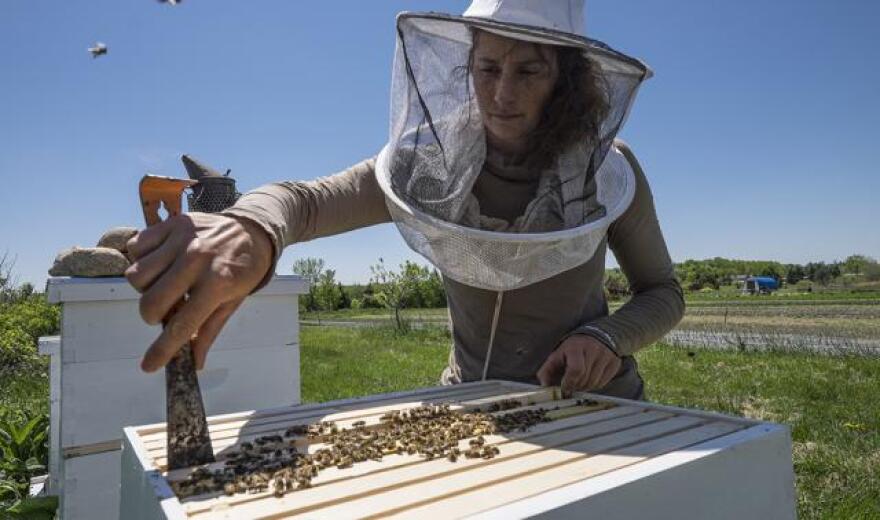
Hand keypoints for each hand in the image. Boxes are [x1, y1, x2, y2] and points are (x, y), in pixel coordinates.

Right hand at [125, 213, 273, 372]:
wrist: (252, 229)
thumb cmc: (243, 269)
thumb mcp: (233, 301)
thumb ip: (209, 331)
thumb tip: (194, 364)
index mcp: (217, 284)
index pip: (182, 325)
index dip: (162, 350)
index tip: (148, 366)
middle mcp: (197, 260)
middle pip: (150, 302)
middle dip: (152, 316)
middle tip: (166, 310)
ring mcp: (182, 239)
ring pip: (136, 276)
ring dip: (146, 287)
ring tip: (165, 283)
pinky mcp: (171, 223)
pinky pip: (136, 247)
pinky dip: (142, 258)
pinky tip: (161, 262)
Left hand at [536, 335, 621, 395]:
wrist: (598, 334)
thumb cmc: (574, 347)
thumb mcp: (558, 353)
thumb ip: (548, 368)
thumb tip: (544, 385)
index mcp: (576, 347)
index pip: (576, 370)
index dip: (569, 383)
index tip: (564, 389)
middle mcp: (593, 351)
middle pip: (584, 379)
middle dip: (575, 386)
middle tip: (570, 386)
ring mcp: (606, 357)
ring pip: (594, 383)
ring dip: (584, 387)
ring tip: (579, 382)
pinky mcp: (614, 363)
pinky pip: (602, 383)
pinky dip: (594, 385)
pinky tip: (589, 379)